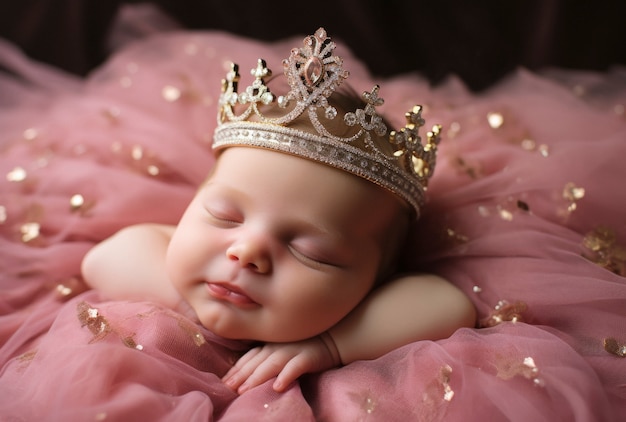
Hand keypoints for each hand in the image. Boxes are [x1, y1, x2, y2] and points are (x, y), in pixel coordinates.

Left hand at [222, 333, 340, 393]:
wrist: (334, 336)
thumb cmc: (306, 344)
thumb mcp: (283, 347)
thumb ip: (267, 355)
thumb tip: (247, 371)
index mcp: (270, 343)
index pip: (249, 357)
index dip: (236, 369)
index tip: (224, 382)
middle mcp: (278, 346)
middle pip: (256, 362)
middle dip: (241, 376)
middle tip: (227, 389)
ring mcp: (293, 350)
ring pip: (271, 364)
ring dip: (257, 377)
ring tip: (244, 391)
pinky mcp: (309, 357)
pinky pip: (296, 366)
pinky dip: (286, 376)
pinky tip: (277, 387)